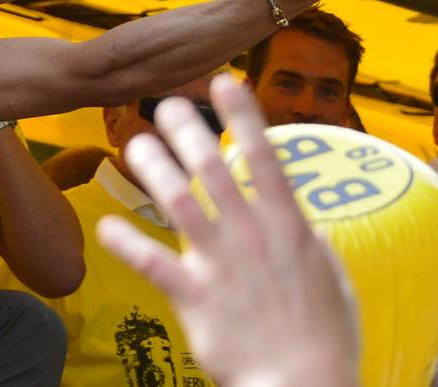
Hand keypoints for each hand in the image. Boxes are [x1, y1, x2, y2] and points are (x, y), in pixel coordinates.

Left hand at [96, 73, 358, 386]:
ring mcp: (220, 263)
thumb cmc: (325, 335)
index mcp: (288, 224)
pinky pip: (153, 263)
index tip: (224, 82)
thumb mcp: (331, 276)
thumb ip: (309, 242)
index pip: (262, 155)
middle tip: (164, 103)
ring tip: (134, 143)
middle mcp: (250, 233)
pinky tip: (105, 225)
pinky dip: (127, 243)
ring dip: (153, 168)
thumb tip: (297, 220)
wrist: (303, 382)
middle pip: (211, 168)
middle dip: (185, 129)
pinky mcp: (194, 298)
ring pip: (178, 203)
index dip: (242, 115)